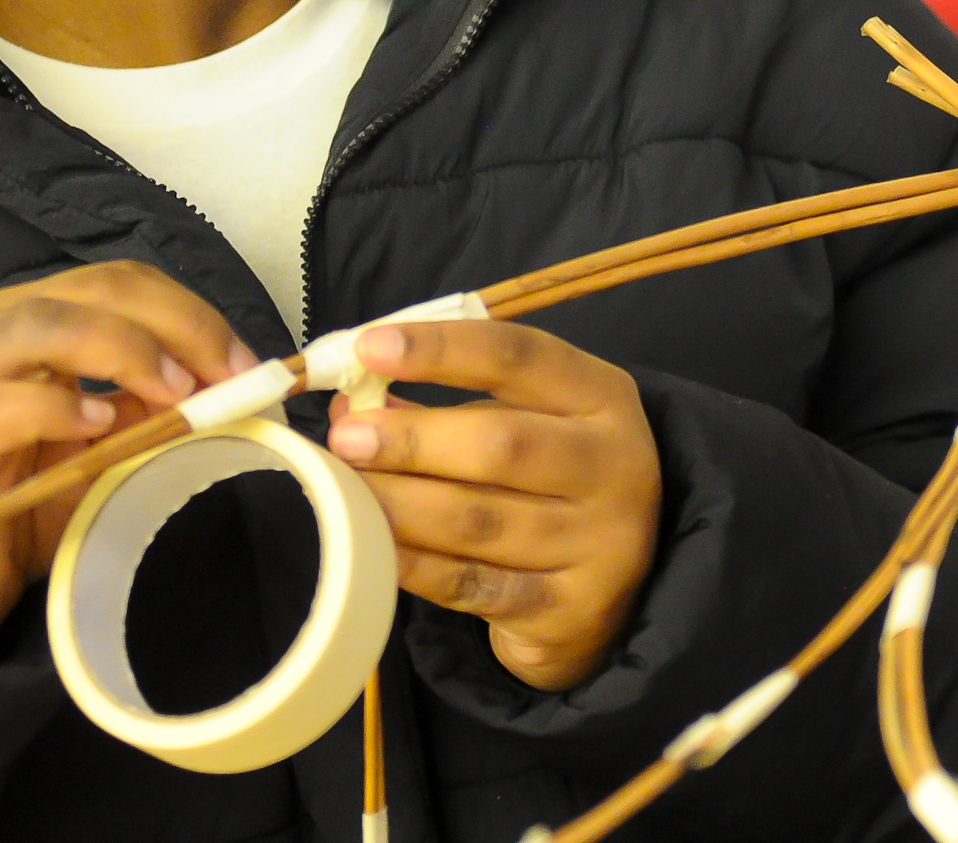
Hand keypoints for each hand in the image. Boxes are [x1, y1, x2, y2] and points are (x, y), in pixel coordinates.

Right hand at [0, 261, 253, 647]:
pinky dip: (55, 405)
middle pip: (99, 289)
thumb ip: (152, 411)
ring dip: (122, 349)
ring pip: (43, 324)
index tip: (249, 366)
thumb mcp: (103, 452)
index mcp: (41, 323)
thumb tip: (229, 390)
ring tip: (174, 390)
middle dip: (178, 324)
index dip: (196, 314)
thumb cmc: (17, 506)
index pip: (128, 284)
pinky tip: (95, 428)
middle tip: (229, 376)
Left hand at [327, 321, 661, 690]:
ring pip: (477, 521)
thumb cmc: (554, 484)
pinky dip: (412, 564)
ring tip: (343, 491)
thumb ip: (447, 412)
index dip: (441, 349)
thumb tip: (352, 404)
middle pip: (501, 443)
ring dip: (397, 503)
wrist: (614, 592)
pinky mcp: (567, 610)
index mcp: (603, 397)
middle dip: (411, 440)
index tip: (370, 348)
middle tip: (345, 439)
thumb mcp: (525, 426)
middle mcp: (614, 464)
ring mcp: (599, 542)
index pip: (520, 357)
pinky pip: (470, 585)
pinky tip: (370, 546)